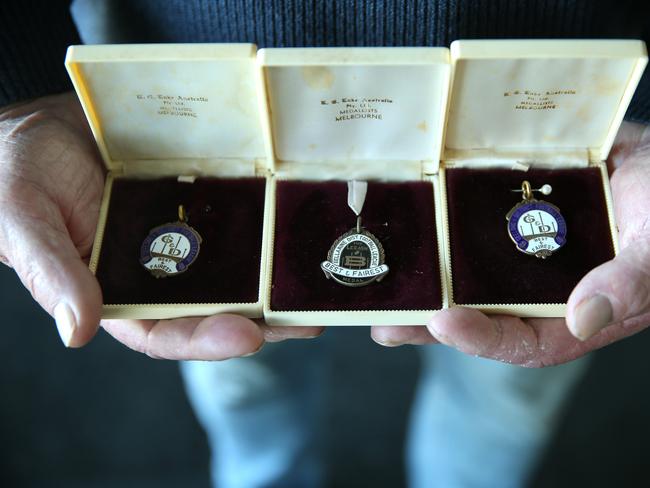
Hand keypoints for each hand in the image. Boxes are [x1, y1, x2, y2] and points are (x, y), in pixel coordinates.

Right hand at [0, 92, 322, 358]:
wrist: (36, 127)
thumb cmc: (15, 174)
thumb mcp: (23, 219)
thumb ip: (51, 273)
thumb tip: (78, 332)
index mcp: (113, 292)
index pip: (163, 331)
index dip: (204, 339)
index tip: (248, 335)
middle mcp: (152, 273)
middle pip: (211, 308)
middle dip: (259, 320)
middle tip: (305, 322)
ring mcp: (176, 238)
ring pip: (229, 271)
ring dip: (269, 285)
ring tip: (312, 289)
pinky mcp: (192, 203)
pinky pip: (229, 221)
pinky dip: (258, 234)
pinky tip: (289, 236)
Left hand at [372, 121, 649, 366]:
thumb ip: (628, 283)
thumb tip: (582, 317)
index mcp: (575, 309)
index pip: (522, 341)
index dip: (481, 339)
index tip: (443, 323)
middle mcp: (540, 286)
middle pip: (480, 315)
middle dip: (430, 324)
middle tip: (383, 324)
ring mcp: (521, 251)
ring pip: (467, 276)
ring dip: (426, 283)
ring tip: (381, 287)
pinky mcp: (510, 216)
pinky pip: (472, 229)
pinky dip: (441, 232)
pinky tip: (409, 230)